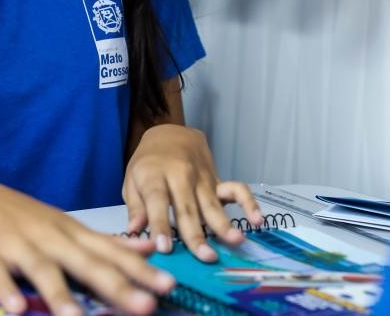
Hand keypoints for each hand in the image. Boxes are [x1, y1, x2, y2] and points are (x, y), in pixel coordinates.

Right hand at [0, 176, 174, 314]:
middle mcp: (50, 239)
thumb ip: (105, 242)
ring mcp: (17, 246)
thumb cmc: (23, 217)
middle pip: (85, 263)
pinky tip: (16, 309)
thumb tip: (147, 248)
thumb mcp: (66, 225)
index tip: (169, 285)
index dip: (140, 270)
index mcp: (71, 233)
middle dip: (116, 285)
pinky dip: (5, 290)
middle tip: (145, 306)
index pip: (111, 252)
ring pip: (42, 270)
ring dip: (60, 294)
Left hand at [123, 124, 262, 261]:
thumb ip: (136, 207)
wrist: (169, 132)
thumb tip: (134, 231)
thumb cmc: (147, 162)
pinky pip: (236, 189)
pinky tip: (257, 220)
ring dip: (223, 224)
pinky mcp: (217, 179)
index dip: (160, 224)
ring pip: (211, 203)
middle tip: (204, 257)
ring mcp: (201, 177)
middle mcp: (179, 175)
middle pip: (187, 207)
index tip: (164, 247)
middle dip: (196, 234)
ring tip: (234, 241)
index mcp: (153, 175)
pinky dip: (249, 203)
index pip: (157, 201)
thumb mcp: (132, 180)